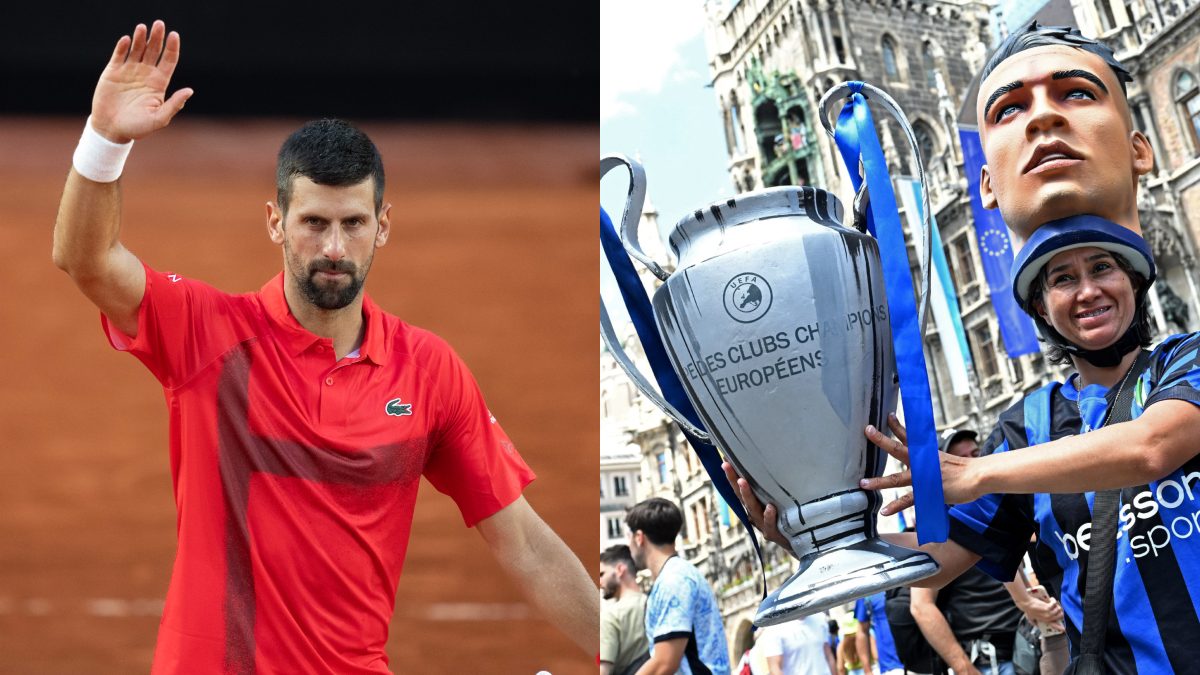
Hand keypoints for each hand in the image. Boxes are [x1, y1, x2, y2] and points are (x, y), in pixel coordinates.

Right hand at [91, 20, 192, 142]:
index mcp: (159, 83)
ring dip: (140, 38)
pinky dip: (122, 47)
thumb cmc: (138, 127)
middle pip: (153, 50)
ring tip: (142, 28)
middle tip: (159, 24)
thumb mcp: (159, 119)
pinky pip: (119, 55)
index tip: (174, 35)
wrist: (112, 129)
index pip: (168, 60)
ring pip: (137, 49)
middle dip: (157, 37)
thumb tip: (190, 91)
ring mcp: (129, 71)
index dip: (172, 47)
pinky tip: (126, 39)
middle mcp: (145, 74)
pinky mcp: (113, 71)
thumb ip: (174, 105)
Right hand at [720, 460, 790, 549]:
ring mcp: (762, 524)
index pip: (739, 488)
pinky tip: (769, 507)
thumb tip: (773, 463)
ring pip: (752, 509)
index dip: (731, 474)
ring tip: (743, 482)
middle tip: (727, 466)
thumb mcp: (778, 501)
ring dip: (747, 495)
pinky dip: (769, 516)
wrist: (798, 542)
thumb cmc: (786, 517)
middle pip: (741, 496)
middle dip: (733, 480)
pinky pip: (770, 524)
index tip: (725, 460)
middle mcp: (754, 513)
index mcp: (754, 504)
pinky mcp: (773, 534)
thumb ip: (772, 487)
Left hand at [859, 414, 981, 513]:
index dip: (896, 425)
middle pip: (897, 448)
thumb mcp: (942, 459)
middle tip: (867, 429)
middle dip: (881, 439)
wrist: (977, 476)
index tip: (887, 415)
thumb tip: (922, 461)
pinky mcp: (927, 492)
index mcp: (925, 452)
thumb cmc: (963, 469)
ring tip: (863, 483)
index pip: (908, 435)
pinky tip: (884, 511)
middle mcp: (921, 462)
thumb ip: (929, 459)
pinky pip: (908, 500)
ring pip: (896, 479)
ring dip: (879, 481)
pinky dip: (895, 506)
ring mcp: (922, 477)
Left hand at [1020, 587, 1065, 630]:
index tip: (1063, 629)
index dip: (1059, 627)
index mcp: (1045, 621)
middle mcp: (1048, 618)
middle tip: (1057, 607)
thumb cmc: (1027, 610)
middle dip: (1060, 611)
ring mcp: (1048, 613)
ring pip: (1059, 609)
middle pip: (1060, 615)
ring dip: (1057, 605)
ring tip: (1053, 602)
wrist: (1026, 603)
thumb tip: (1036, 625)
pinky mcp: (1048, 607)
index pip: (1054, 625)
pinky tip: (1051, 599)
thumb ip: (1034, 623)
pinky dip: (1054, 600)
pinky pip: (1054, 604)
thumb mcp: (1030, 619)